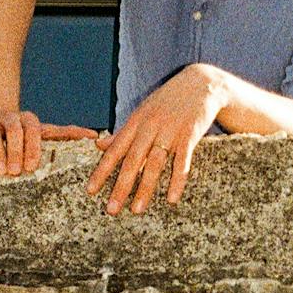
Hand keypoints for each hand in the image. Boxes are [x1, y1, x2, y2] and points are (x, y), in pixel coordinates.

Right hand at [0, 110, 99, 176]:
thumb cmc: (22, 133)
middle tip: (16, 173)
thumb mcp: (42, 132)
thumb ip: (66, 135)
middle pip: (13, 129)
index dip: (33, 147)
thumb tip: (97, 137)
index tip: (32, 167)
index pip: (33, 129)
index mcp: (28, 120)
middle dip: (15, 150)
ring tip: (0, 172)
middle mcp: (8, 118)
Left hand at [86, 65, 229, 214]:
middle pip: (133, 161)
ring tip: (137, 210)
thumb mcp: (143, 112)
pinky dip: (177, 180)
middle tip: (111, 210)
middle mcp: (150, 127)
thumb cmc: (168, 101)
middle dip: (121, 186)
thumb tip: (99, 145)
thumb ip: (123, 131)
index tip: (91, 190)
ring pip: (155, 164)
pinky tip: (172, 199)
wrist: (201, 83)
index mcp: (136, 122)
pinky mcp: (189, 135)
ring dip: (146, 188)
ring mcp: (170, 131)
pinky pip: (182, 162)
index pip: (115, 150)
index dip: (102, 171)